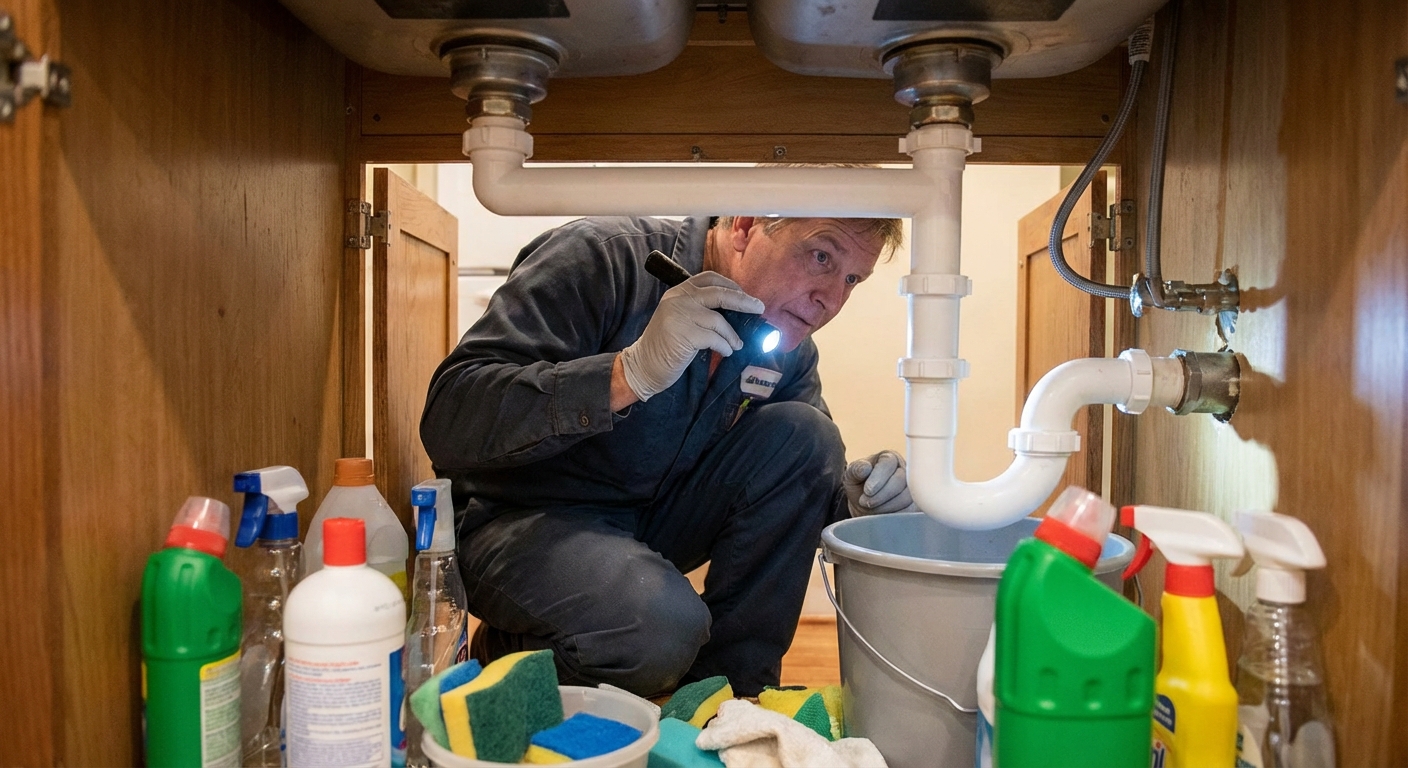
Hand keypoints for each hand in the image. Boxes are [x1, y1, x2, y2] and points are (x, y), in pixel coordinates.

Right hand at [619, 271, 763, 400]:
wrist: (643, 366)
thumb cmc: (666, 345)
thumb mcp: (680, 318)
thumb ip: (700, 309)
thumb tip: (735, 310)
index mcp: (678, 292)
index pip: (709, 278)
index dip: (730, 284)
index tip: (745, 295)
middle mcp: (678, 299)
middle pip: (718, 293)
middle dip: (743, 300)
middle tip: (759, 308)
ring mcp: (679, 316)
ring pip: (718, 320)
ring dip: (732, 334)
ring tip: (737, 344)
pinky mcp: (683, 335)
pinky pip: (714, 338)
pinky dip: (725, 346)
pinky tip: (726, 352)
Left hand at [843, 450, 914, 515]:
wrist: (865, 506)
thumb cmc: (859, 486)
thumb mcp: (852, 476)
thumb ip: (856, 469)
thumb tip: (865, 468)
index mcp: (889, 458)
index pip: (888, 464)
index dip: (878, 478)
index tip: (867, 491)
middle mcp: (904, 470)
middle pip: (900, 480)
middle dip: (881, 495)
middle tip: (865, 502)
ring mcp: (912, 488)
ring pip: (906, 497)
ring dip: (886, 506)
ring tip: (871, 508)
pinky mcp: (915, 504)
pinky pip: (910, 510)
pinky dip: (894, 515)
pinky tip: (882, 515)